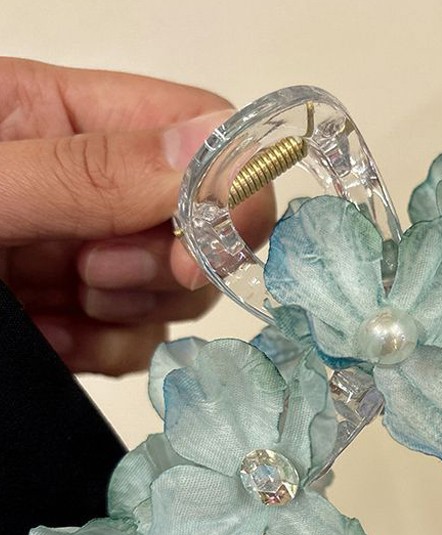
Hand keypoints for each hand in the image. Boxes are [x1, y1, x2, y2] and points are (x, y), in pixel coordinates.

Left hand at [0, 58, 274, 374]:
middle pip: (209, 222)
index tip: (197, 245)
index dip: (228, 189)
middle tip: (98, 272)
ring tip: (65, 305)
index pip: (200, 132)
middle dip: (170, 262)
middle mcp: (94, 188)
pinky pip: (144, 341)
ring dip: (138, 309)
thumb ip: (93, 169)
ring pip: (184, 291)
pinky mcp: (89, 317)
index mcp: (64, 118)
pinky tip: (56, 339)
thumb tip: (217, 147)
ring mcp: (95, 255)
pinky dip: (110, 352)